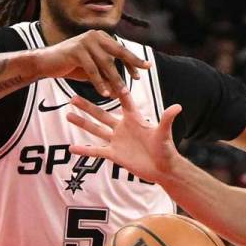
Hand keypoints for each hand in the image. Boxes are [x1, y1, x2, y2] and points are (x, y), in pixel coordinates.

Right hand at [37, 30, 149, 97]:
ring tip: (122, 93)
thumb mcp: (92, 70)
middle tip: (141, 75)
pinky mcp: (76, 50)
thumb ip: (106, 75)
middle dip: (132, 63)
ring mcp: (85, 41)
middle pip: (118, 51)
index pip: (121, 49)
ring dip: (115, 79)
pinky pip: (92, 69)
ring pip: (105, 63)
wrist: (45, 63)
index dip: (133, 59)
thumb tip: (121, 89)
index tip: (146, 68)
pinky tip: (104, 93)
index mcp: (100, 37)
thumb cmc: (70, 66)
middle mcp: (95, 36)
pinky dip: (99, 82)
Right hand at [67, 91, 181, 182]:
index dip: (115, 89)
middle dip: (87, 106)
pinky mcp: (114, 154)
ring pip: (96, 129)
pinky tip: (72, 147)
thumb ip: (167, 119)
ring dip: (82, 123)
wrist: (163, 168)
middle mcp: (123, 127)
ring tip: (68, 114)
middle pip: (102, 114)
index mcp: (134, 119)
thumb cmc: (165, 149)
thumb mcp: (164, 133)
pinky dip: (84, 150)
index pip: (123, 100)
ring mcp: (117, 140)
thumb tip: (177, 106)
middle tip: (73, 97)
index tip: (102, 76)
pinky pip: (96, 151)